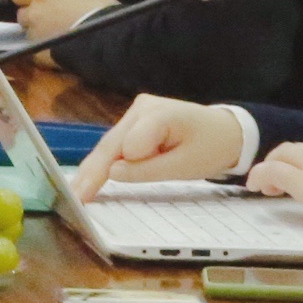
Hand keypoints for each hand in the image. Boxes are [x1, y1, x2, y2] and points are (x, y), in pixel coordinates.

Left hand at [11, 0, 117, 44]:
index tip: (39, 1)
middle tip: (51, 21)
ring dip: (38, 34)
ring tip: (57, 37)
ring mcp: (34, 35)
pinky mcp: (40, 55)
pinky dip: (43, 52)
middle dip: (34, 17)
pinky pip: (35, 52)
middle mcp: (33, 12)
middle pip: (23, 14)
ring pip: (29, 33)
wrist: (108, 38)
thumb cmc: (100, 9)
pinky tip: (58, 51)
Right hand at [72, 95, 248, 200]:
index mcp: (159, 114)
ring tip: (76, 190)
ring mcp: (136, 111)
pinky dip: (105, 162)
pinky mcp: (134, 120)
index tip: (123, 186)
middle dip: (92, 170)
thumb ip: (149, 170)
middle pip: (112, 143)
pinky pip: (117, 143)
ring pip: (110, 144)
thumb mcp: (187, 166)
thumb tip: (112, 173)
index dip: (128, 167)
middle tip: (74, 195)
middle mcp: (141, 107)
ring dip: (94, 168)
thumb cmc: (211, 149)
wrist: (227, 131)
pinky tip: (89, 178)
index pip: (131, 146)